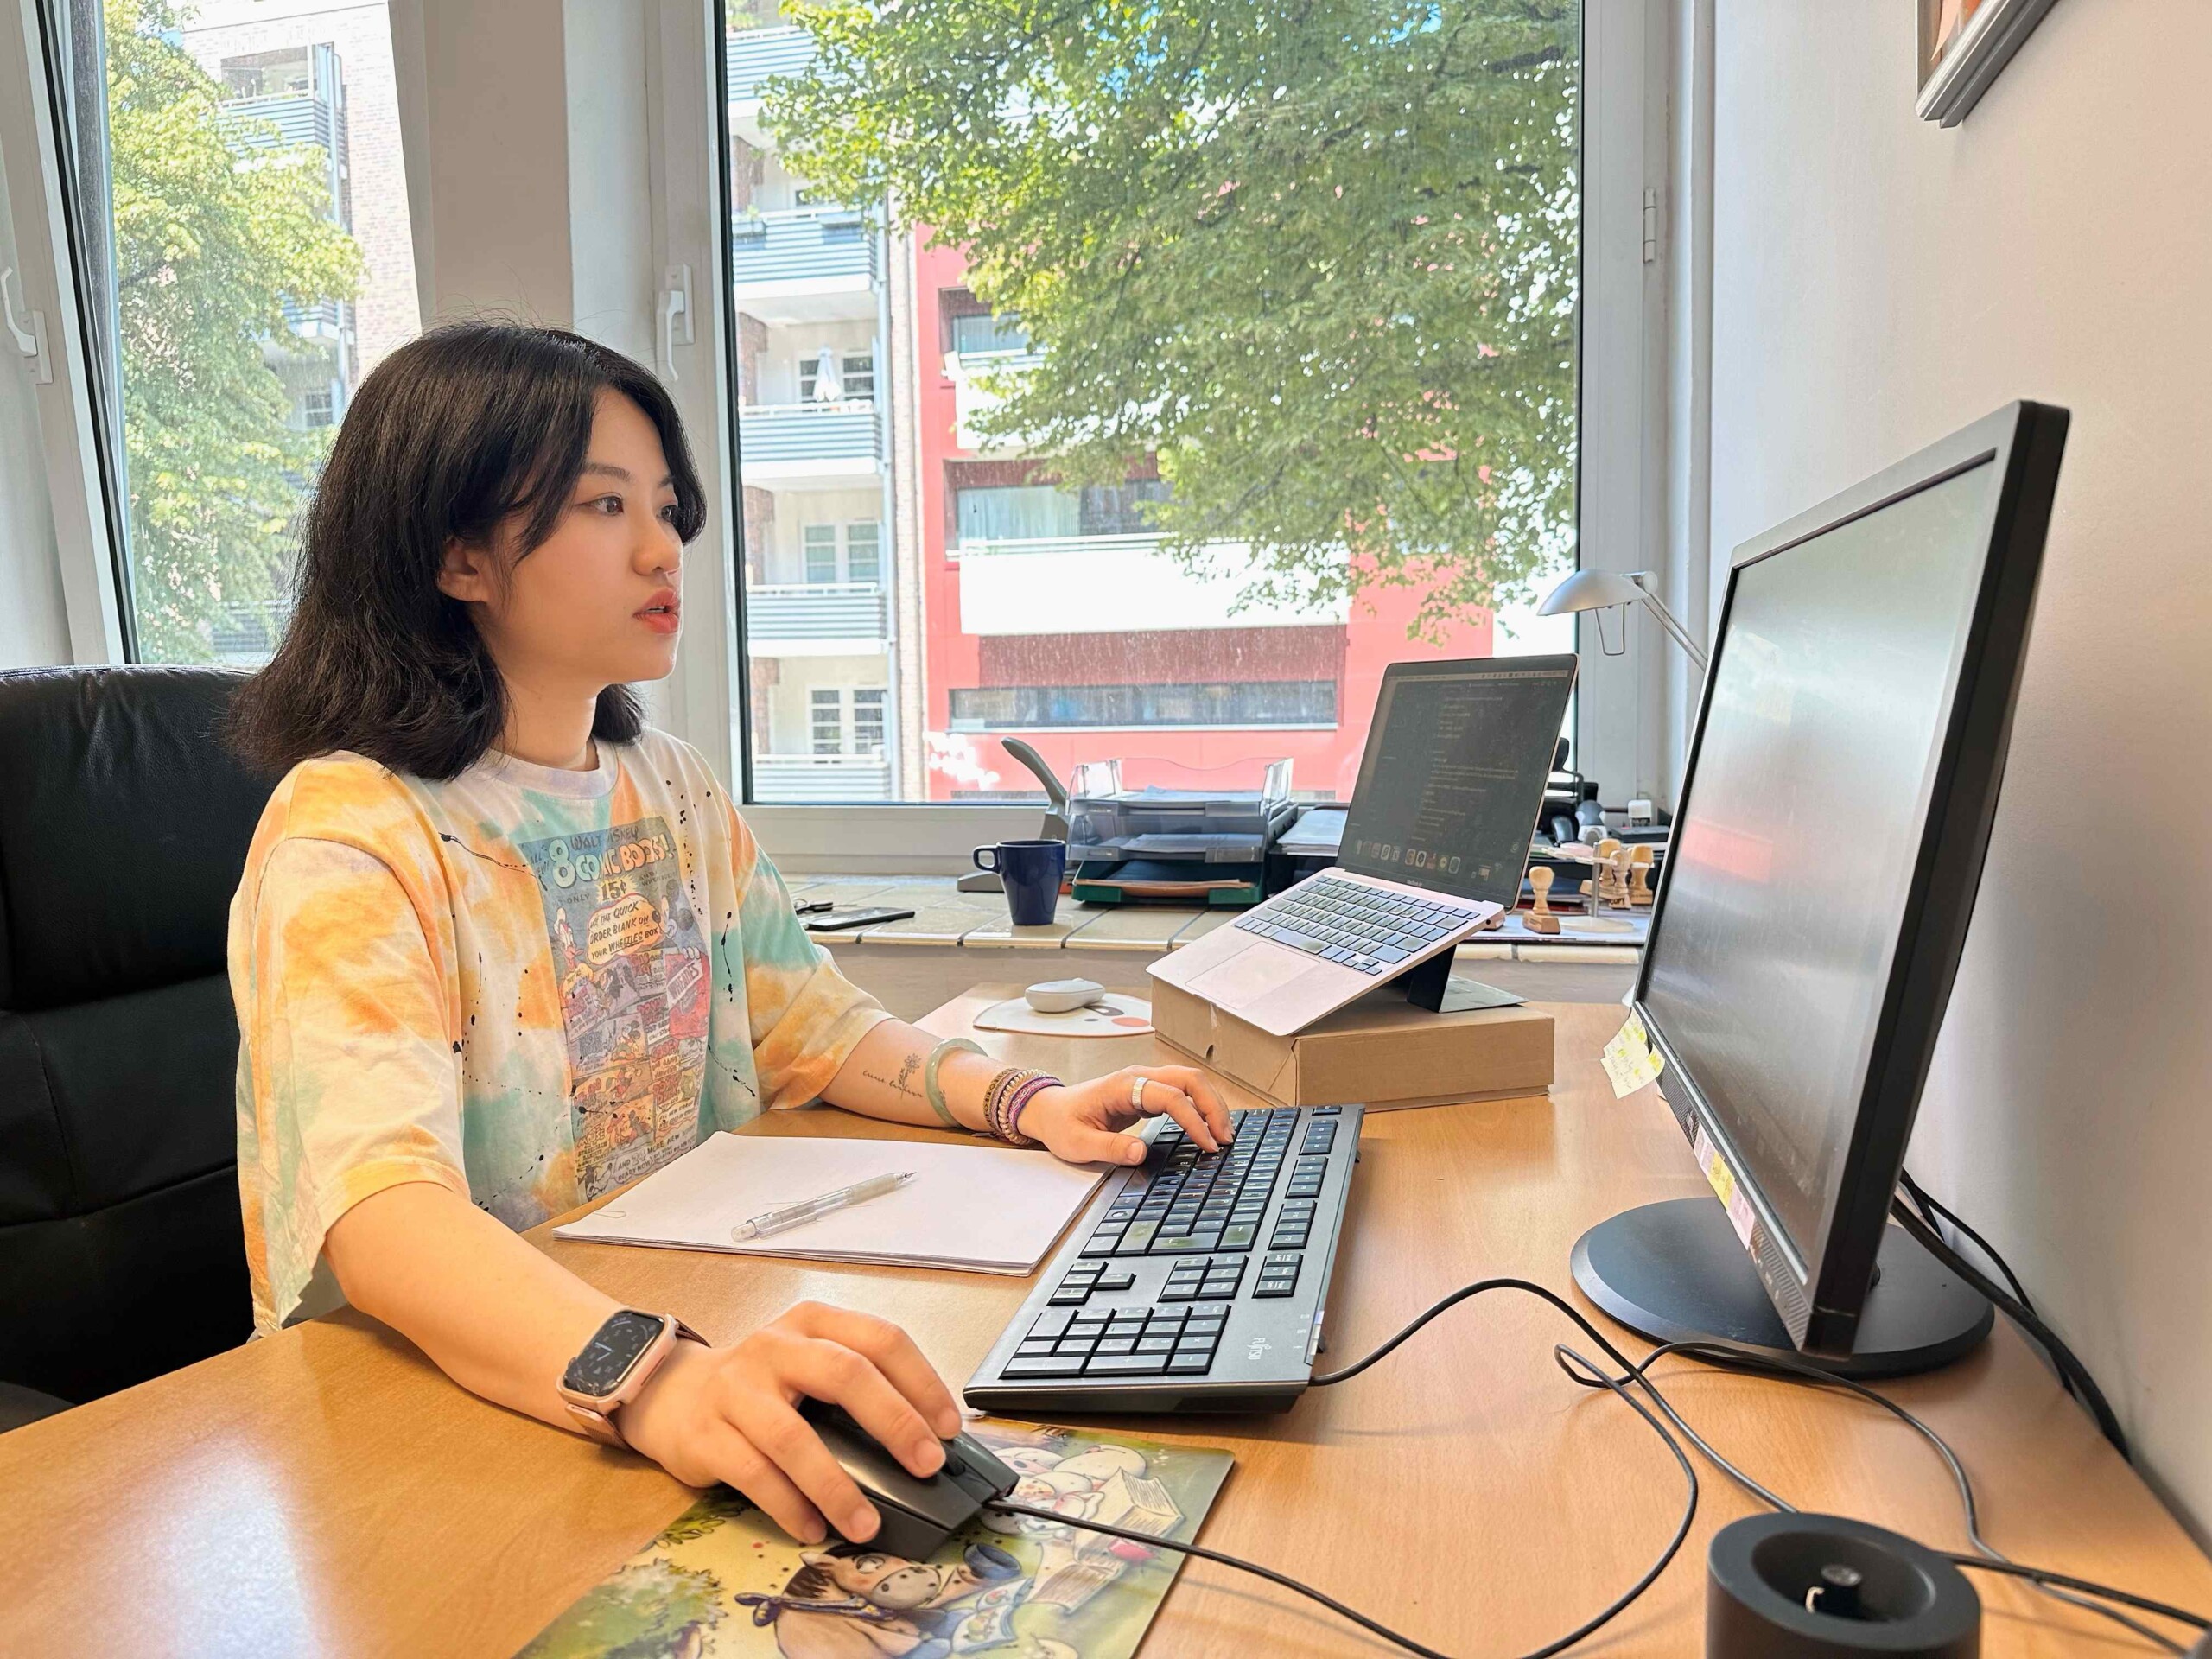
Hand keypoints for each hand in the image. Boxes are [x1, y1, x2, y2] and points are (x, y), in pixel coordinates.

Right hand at [617, 1301, 961, 1544]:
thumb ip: (857, 1388)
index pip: (880, 1339)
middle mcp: (775, 1346)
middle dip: (894, 1421)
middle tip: (925, 1465)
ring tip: (866, 1523)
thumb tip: (923, 1444)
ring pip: (793, 1436)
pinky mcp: (707, 1433)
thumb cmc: (762, 1385)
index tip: (948, 1427)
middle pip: (844, 1374)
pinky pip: (754, 1474)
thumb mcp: (809, 1365)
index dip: (921, 1382)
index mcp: (813, 1323)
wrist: (674, 1395)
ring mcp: (737, 1388)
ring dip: (837, 1485)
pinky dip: (789, 1505)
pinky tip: (812, 1527)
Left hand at [1017, 1064, 1234, 1164]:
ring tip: (1223, 1134)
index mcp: (1123, 1085)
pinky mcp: (1146, 1092)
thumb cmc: (1061, 1124)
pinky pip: (1181, 1092)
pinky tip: (1207, 1127)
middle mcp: (1138, 1077)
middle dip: (1213, 1106)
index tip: (1207, 1144)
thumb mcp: (1079, 1144)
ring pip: (1189, 1082)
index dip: (1194, 1119)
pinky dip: (1200, 1106)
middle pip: (1189, 1079)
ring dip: (1210, 1104)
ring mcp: (1144, 1082)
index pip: (1171, 1096)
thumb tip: (1141, 1153)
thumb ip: (1110, 1148)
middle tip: (1225, 1138)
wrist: (1048, 1111)